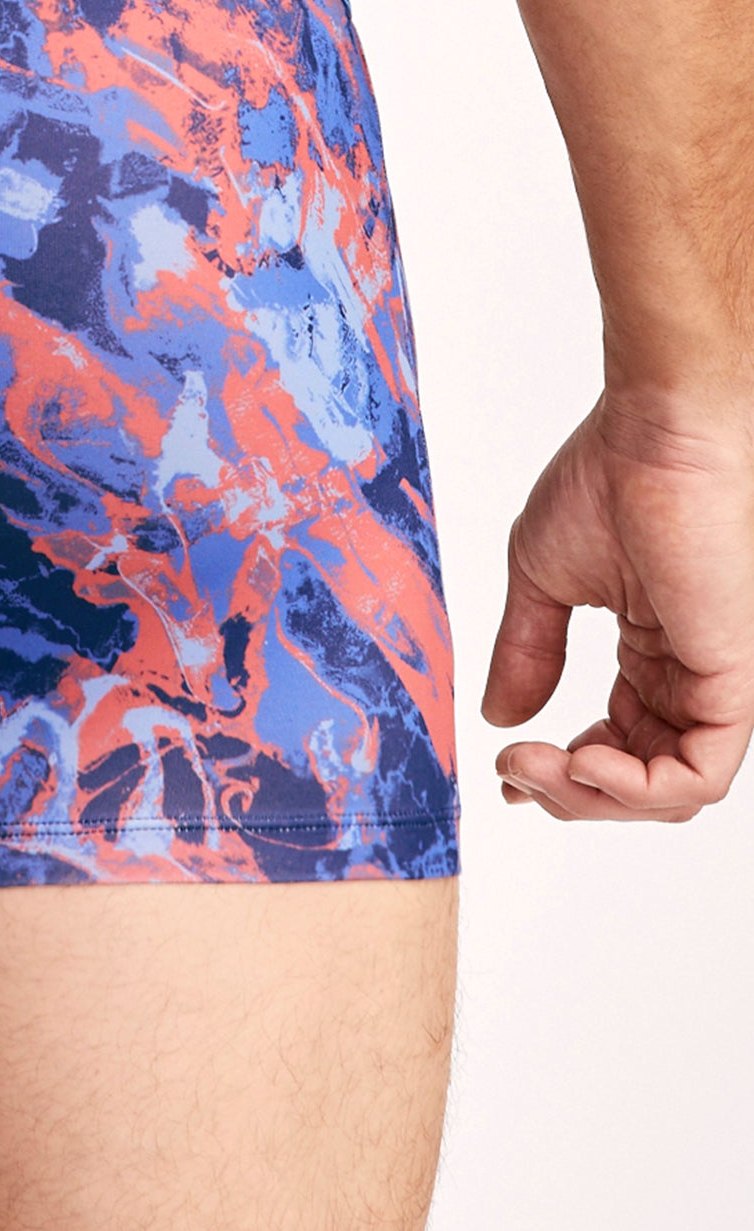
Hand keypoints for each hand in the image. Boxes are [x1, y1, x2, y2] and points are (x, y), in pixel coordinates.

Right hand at [484, 397, 753, 820]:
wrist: (655, 432)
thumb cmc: (608, 477)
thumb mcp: (543, 580)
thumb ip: (526, 653)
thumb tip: (500, 718)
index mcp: (652, 650)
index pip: (618, 746)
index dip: (563, 776)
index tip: (507, 771)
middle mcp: (687, 673)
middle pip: (639, 782)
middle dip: (570, 794)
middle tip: (515, 773)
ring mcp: (714, 681)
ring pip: (669, 793)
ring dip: (594, 798)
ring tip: (540, 766)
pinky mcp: (732, 680)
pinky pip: (698, 775)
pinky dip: (637, 790)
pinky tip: (583, 761)